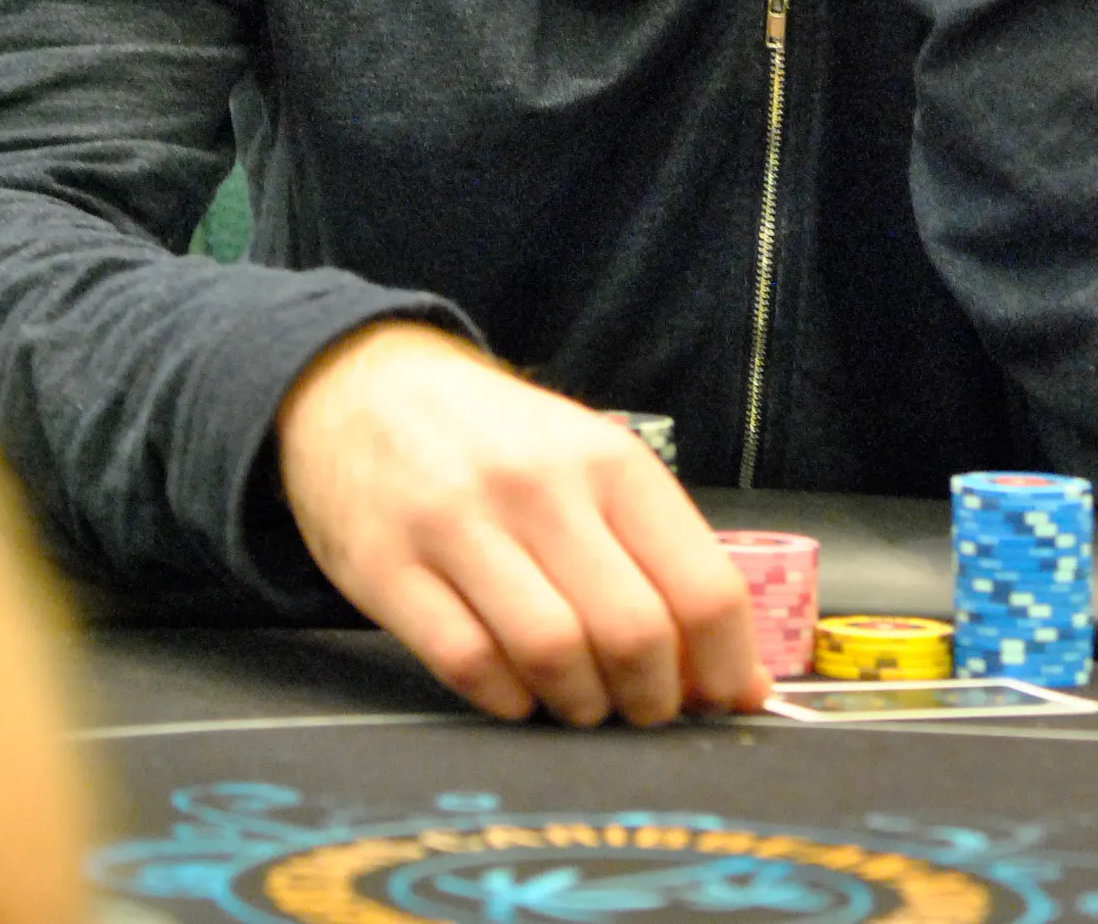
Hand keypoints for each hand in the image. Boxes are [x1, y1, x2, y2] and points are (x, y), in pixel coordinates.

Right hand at [276, 320, 767, 726]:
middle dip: (654, 698)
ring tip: (582, 702)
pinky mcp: (387, 568)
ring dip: (581, 705)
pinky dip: (507, 700)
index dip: (726, 665)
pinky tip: (516, 691)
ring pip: (554, 655)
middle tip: (647, 708)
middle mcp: (539, 487)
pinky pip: (468, 664)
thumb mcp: (588, 459)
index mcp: (608, 459)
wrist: (363, 389)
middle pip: (633, 632)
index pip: (701, 585)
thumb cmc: (498, 441)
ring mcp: (458, 526)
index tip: (728, 698)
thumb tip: (734, 674)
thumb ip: (656, 553)